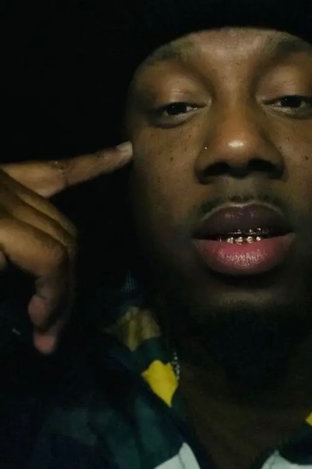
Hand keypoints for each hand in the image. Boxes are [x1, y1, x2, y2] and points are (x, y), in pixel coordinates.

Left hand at [0, 142, 132, 353]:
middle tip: (47, 330)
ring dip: (70, 261)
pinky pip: (56, 170)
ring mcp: (8, 179)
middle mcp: (8, 195)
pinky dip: (93, 164)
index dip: (55, 300)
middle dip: (64, 291)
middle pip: (65, 241)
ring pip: (64, 219)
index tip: (39, 333)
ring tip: (57, 299)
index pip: (51, 258)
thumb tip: (29, 306)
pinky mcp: (5, 172)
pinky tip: (125, 153)